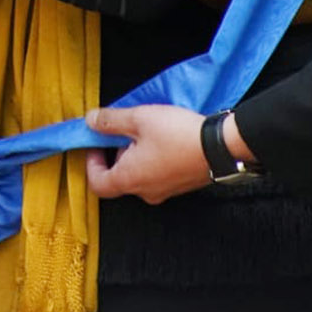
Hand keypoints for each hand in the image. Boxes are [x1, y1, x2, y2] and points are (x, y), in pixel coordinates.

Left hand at [84, 105, 210, 203]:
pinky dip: (153, 159)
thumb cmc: (179, 134)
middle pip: (119, 178)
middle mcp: (146, 191)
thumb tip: (90, 121)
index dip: (91, 164)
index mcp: (130, 179)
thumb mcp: (139, 119)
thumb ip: (111, 121)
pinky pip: (157, 175)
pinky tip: (164, 139)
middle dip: (116, 153)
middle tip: (125, 131)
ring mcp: (165, 191)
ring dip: (136, 154)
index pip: (98, 184)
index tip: (96, 144)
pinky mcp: (180, 185)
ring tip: (147, 131)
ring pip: (139, 175)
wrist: (222, 147)